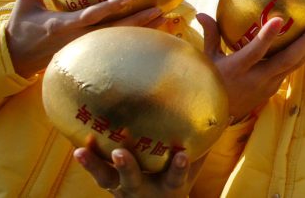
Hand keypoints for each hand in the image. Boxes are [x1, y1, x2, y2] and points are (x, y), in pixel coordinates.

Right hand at [6, 0, 165, 76]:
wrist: (17, 59)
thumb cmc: (22, 28)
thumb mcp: (25, 1)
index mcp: (63, 25)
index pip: (92, 15)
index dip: (112, 7)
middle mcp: (79, 39)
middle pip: (115, 31)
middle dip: (139, 21)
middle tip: (160, 10)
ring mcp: (85, 49)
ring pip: (119, 41)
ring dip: (143, 31)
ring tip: (165, 19)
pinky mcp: (89, 55)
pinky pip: (116, 47)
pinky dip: (135, 40)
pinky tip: (153, 32)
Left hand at [73, 147, 202, 197]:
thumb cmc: (177, 182)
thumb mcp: (194, 169)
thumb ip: (205, 145)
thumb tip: (227, 114)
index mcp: (169, 186)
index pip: (175, 177)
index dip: (178, 167)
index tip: (181, 155)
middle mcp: (144, 190)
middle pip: (133, 181)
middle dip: (126, 168)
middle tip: (120, 153)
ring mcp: (123, 189)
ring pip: (106, 179)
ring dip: (94, 166)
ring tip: (80, 151)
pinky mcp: (109, 183)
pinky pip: (96, 171)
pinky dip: (87, 159)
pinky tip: (77, 141)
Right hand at [197, 13, 304, 120]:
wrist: (217, 117)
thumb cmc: (209, 83)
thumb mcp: (207, 61)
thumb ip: (211, 36)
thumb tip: (201, 14)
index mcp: (237, 70)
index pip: (254, 53)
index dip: (266, 37)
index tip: (279, 19)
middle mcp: (256, 79)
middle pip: (286, 61)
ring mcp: (268, 86)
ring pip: (294, 66)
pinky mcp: (274, 88)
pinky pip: (292, 69)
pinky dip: (304, 55)